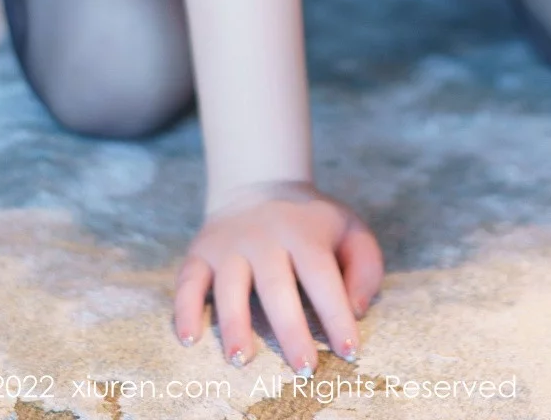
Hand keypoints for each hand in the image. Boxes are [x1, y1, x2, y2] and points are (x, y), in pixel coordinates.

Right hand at [173, 180, 383, 371]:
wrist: (260, 182)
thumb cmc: (312, 223)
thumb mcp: (349, 229)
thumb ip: (364, 266)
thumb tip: (355, 309)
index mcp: (304, 232)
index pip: (322, 277)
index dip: (336, 314)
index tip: (349, 351)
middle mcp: (264, 237)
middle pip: (277, 286)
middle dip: (291, 330)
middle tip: (304, 368)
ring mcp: (229, 244)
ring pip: (229, 284)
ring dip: (234, 323)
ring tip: (241, 359)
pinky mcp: (201, 252)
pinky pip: (188, 280)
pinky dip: (185, 308)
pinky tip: (190, 337)